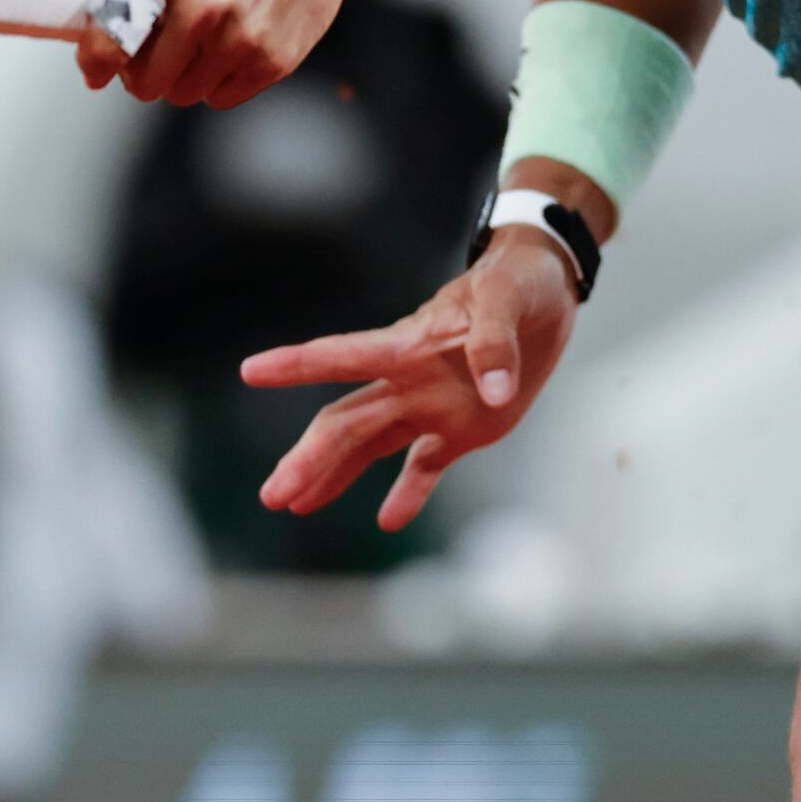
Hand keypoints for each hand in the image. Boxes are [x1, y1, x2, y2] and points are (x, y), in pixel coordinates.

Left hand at [84, 0, 415, 109]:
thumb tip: (87, 36)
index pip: (113, 33)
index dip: (98, 60)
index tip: (96, 71)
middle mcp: (204, 1)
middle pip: (146, 82)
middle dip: (144, 72)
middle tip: (159, 48)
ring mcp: (241, 34)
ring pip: (183, 95)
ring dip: (185, 75)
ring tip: (206, 35)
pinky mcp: (274, 59)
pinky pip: (222, 98)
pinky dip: (221, 79)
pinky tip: (236, 40)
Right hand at [239, 231, 580, 531]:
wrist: (549, 290)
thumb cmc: (519, 282)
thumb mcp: (509, 299)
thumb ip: (496, 344)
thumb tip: (492, 392)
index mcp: (410, 344)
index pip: (343, 356)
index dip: (297, 364)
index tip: (251, 371)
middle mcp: (408, 381)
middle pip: (346, 422)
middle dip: (308, 457)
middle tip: (273, 494)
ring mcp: (430, 407)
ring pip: (369, 447)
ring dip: (334, 476)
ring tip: (295, 506)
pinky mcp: (461, 429)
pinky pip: (425, 467)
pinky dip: (408, 494)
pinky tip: (386, 520)